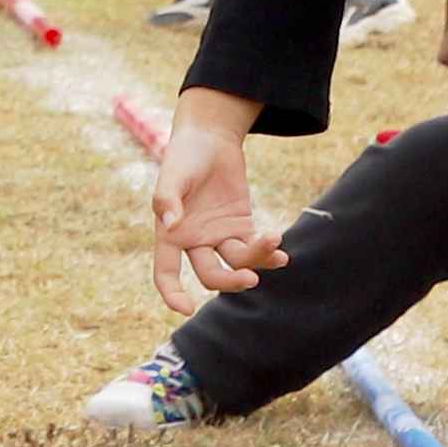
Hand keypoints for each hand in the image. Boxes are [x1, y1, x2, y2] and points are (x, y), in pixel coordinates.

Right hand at [150, 100, 280, 313]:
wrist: (210, 137)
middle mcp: (194, 241)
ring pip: (237, 263)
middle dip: (229, 281)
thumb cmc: (184, 154)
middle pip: (210, 275)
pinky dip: (269, 253)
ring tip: (275, 245)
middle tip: (251, 278)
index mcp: (170, 234)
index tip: (185, 309)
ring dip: (256, 261)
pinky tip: (281, 254)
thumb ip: (166, 198)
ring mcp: (219, 236)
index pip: (166, 273)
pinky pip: (254, 248)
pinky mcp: (241, 226)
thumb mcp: (172, 173)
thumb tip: (170, 226)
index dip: (172, 294)